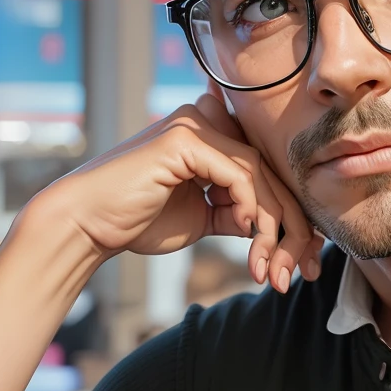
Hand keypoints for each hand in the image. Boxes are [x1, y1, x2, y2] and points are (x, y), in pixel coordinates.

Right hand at [38, 89, 323, 293]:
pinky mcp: (184, 139)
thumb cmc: (135, 221)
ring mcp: (193, 124)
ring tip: (270, 268)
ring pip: (260, 174)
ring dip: (273, 228)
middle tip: (302, 270)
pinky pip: (239, 175)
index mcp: (208, 136)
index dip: (290, 214)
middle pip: (269, 170)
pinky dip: (252, 209)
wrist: (87, 225)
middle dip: (293, 226)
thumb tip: (271, 225)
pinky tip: (249, 239)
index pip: (265, 169)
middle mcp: (203, 120)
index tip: (303, 259)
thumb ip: (235, 213)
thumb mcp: (200, 219)